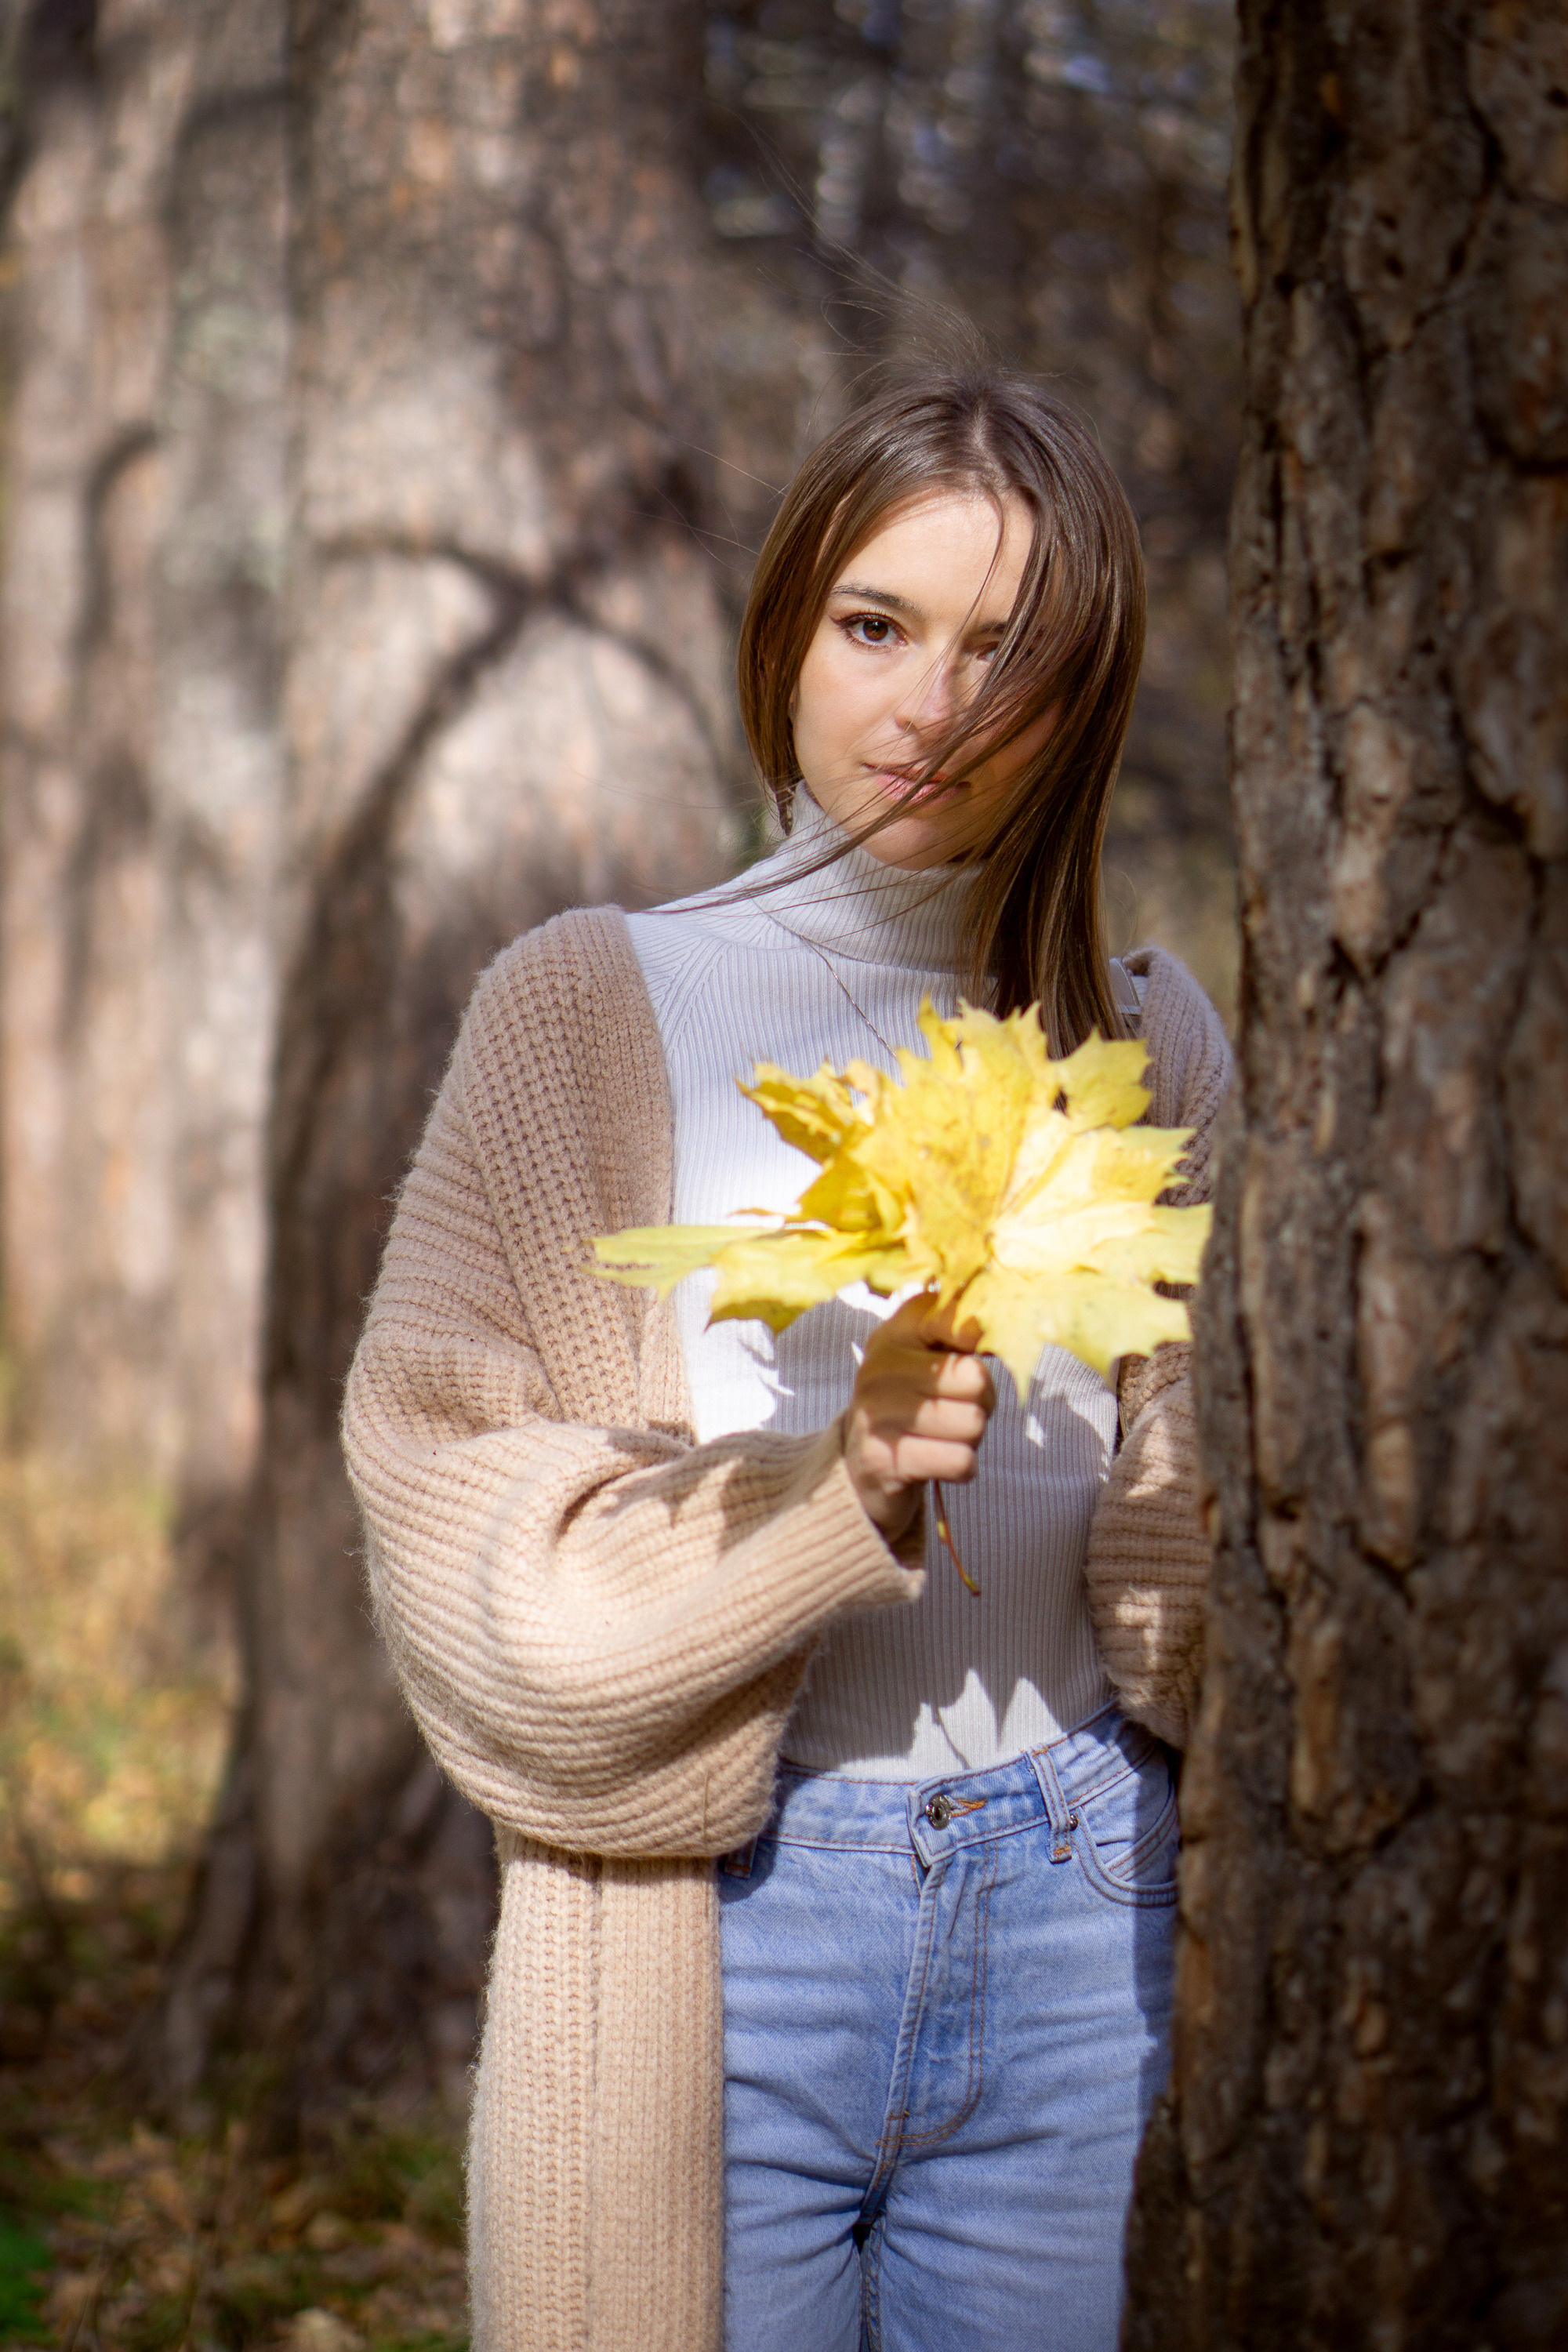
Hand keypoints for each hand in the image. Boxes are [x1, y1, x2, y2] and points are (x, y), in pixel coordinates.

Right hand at [843, 1294, 995, 1545]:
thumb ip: (960, 1331)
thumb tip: (992, 1331)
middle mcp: (878, 1370)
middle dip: (983, 1401)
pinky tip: (940, 1462)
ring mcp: (876, 1415)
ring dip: (971, 1438)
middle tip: (958, 1408)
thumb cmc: (914, 1403)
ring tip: (944, 1436)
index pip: (953, 1318)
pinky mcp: (883, 1460)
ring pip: (973, 1423)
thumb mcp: (928, 1357)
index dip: (977, 1337)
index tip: (972, 1351)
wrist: (866, 1466)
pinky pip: (960, 1461)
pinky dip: (963, 1468)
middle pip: (976, 1379)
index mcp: (893, 1335)